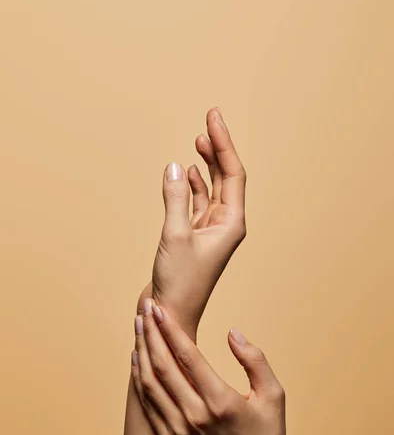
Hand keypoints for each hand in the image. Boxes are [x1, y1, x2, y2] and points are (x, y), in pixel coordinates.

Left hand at [132, 300, 285, 434]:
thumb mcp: (273, 396)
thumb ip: (255, 360)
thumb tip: (232, 332)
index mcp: (220, 401)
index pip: (186, 355)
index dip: (170, 328)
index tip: (160, 308)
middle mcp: (194, 415)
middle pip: (162, 365)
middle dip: (150, 332)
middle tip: (145, 307)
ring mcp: (178, 430)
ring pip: (150, 383)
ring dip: (141, 350)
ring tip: (138, 325)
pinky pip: (147, 403)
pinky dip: (139, 378)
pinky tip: (138, 358)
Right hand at [137, 107, 245, 338]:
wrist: (170, 317)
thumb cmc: (178, 285)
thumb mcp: (174, 237)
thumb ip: (175, 199)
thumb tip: (176, 166)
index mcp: (231, 224)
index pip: (233, 174)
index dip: (224, 143)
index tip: (213, 117)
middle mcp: (225, 225)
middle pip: (227, 177)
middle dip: (218, 148)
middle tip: (209, 119)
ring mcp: (209, 231)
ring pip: (212, 189)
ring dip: (207, 164)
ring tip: (199, 140)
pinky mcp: (193, 238)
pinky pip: (197, 203)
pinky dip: (193, 185)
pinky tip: (189, 171)